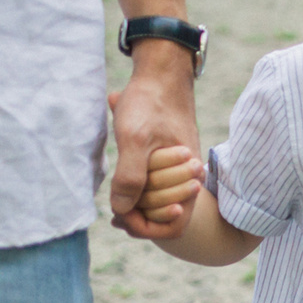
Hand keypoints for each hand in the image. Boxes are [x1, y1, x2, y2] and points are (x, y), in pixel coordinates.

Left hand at [109, 43, 198, 239]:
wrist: (161, 75)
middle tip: (113, 214)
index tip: (121, 218)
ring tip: (115, 202)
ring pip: (159, 203)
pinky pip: (156, 187)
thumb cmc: (149, 104)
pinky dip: (138, 191)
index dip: (146, 227)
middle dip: (138, 217)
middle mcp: (189, 178)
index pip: (174, 224)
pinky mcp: (169, 162)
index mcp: (189, 177)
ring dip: (137, 205)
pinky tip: (121, 188)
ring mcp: (179, 170)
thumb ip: (130, 177)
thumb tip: (123, 210)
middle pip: (165, 217)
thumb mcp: (134, 138)